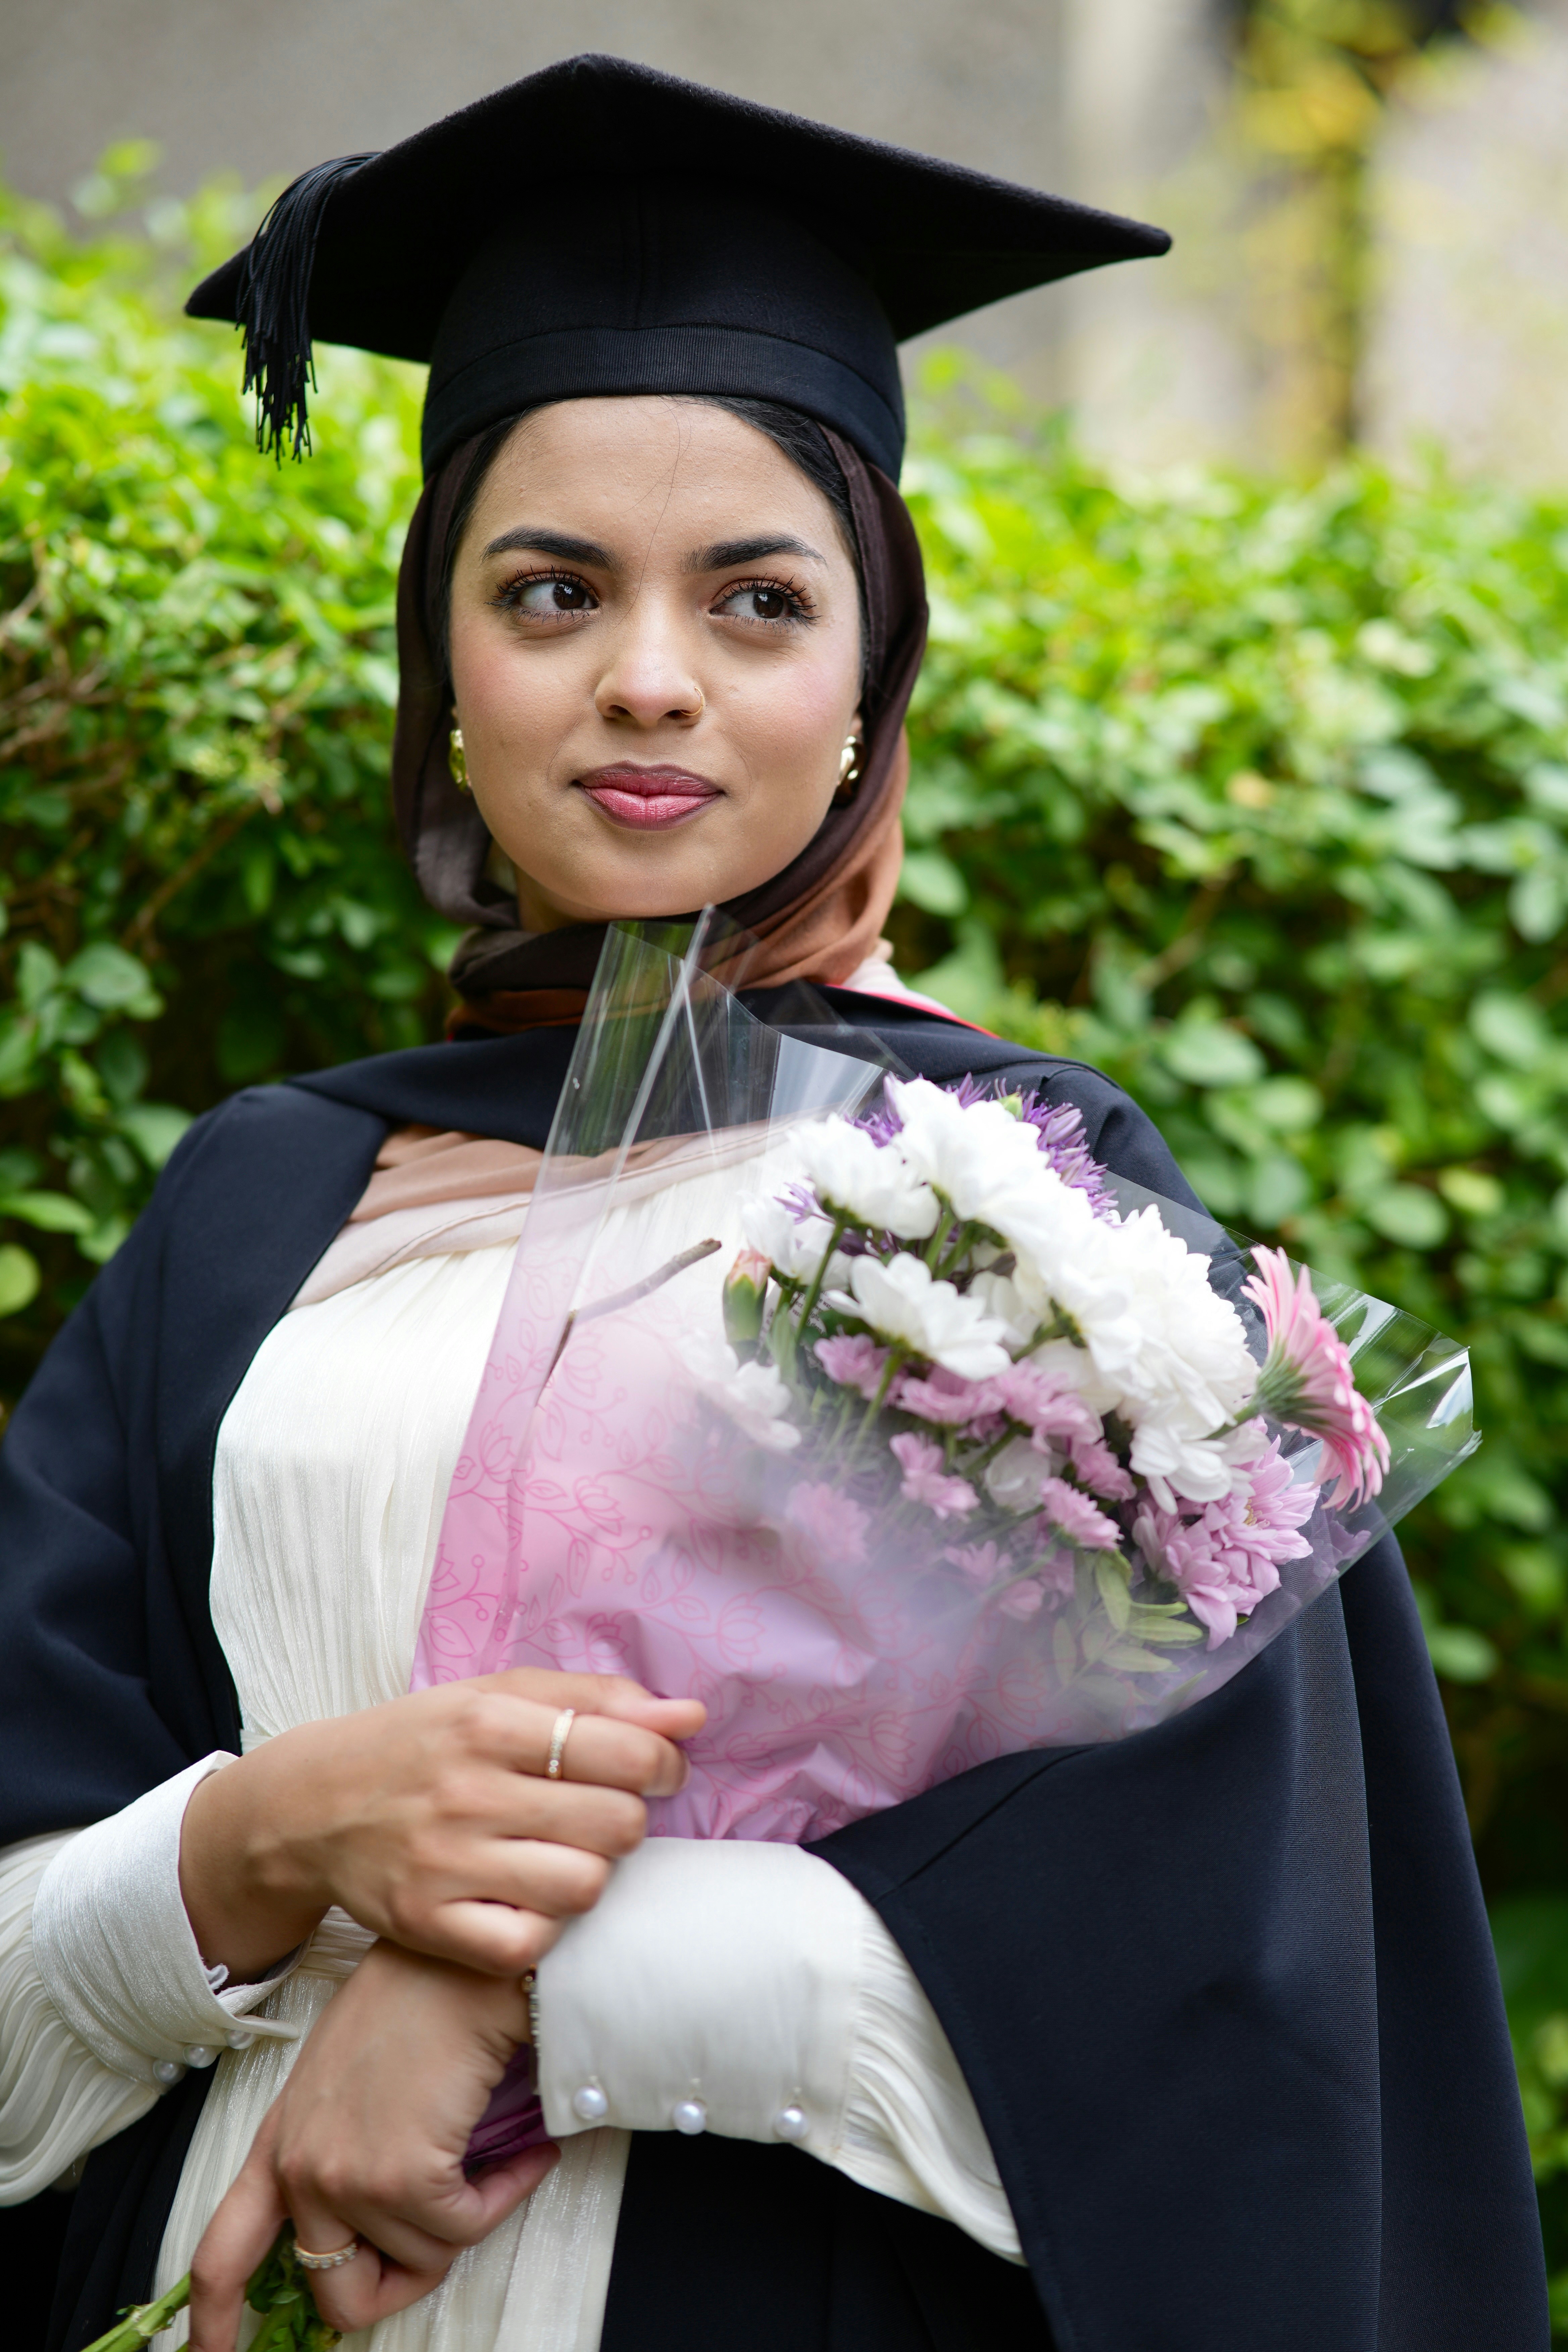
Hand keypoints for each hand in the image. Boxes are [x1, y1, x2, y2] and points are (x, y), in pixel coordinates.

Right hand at [180, 1668, 704, 1980]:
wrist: (311, 1806)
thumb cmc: (424, 1743)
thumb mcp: (499, 1694)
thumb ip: (598, 1698)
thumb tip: (690, 1715)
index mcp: (490, 1722)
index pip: (625, 1752)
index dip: (663, 1766)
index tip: (657, 1770)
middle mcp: (469, 1791)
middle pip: (616, 1824)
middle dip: (627, 1819)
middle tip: (602, 1814)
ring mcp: (446, 1862)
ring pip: (584, 1888)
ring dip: (591, 1874)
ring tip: (566, 1855)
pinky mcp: (429, 1923)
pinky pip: (529, 1944)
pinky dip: (543, 1928)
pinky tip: (529, 1900)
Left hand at [187, 1940, 555, 2351]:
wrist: (464, 1953)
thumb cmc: (419, 1994)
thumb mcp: (349, 2074)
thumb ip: (343, 2145)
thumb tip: (381, 2222)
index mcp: (282, 2141)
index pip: (222, 2253)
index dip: (215, 2320)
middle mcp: (300, 2168)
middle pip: (339, 2291)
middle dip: (403, 2280)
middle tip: (450, 2229)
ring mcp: (346, 2179)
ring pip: (420, 2259)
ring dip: (470, 2216)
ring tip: (495, 2154)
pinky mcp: (402, 2180)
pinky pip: (462, 2231)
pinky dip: (502, 2196)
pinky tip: (522, 2151)